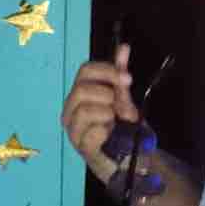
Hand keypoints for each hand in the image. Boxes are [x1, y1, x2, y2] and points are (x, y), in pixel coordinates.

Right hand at [67, 44, 177, 201]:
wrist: (133, 158)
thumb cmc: (123, 128)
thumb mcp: (124, 97)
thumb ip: (120, 74)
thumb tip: (123, 47)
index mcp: (80, 94)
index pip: (85, 71)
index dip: (107, 71)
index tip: (127, 79)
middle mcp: (71, 110)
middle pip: (81, 89)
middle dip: (108, 95)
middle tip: (124, 108)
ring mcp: (73, 130)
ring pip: (85, 110)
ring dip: (108, 114)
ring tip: (116, 123)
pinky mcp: (82, 147)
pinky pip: (93, 131)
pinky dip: (107, 131)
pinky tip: (111, 136)